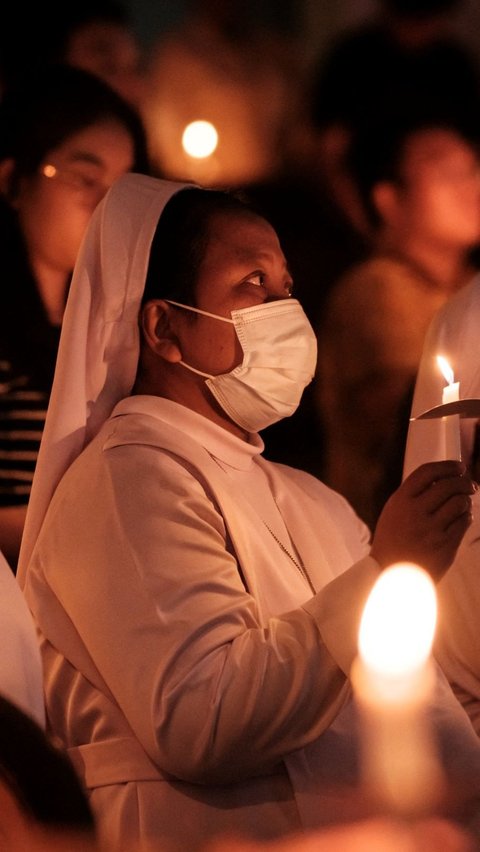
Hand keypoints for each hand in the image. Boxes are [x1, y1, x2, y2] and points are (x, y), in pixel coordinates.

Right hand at [371, 461, 474, 581]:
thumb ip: (414, 494)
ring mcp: (431, 530)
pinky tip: (460, 519)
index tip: (459, 467)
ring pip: (460, 503)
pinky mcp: (444, 546)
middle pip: (449, 485)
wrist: (391, 574)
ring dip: (466, 501)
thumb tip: (445, 477)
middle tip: (470, 485)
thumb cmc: (394, 540)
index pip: (428, 472)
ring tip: (463, 504)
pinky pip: (464, 523)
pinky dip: (466, 518)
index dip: (448, 466)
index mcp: (401, 501)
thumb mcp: (394, 511)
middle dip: (464, 483)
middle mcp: (415, 513)